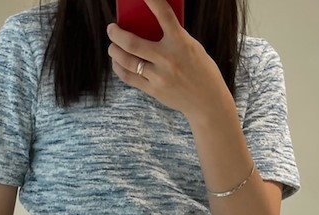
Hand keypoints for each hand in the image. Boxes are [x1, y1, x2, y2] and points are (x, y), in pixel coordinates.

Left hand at [107, 0, 229, 120]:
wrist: (207, 101)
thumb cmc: (200, 70)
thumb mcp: (192, 47)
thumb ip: (174, 37)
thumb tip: (149, 27)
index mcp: (180, 42)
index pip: (164, 14)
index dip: (152, 0)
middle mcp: (167, 58)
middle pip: (132, 43)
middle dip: (116, 34)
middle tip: (111, 29)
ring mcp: (159, 76)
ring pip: (127, 61)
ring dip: (114, 51)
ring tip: (112, 47)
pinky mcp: (154, 90)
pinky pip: (129, 77)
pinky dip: (119, 67)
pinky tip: (117, 62)